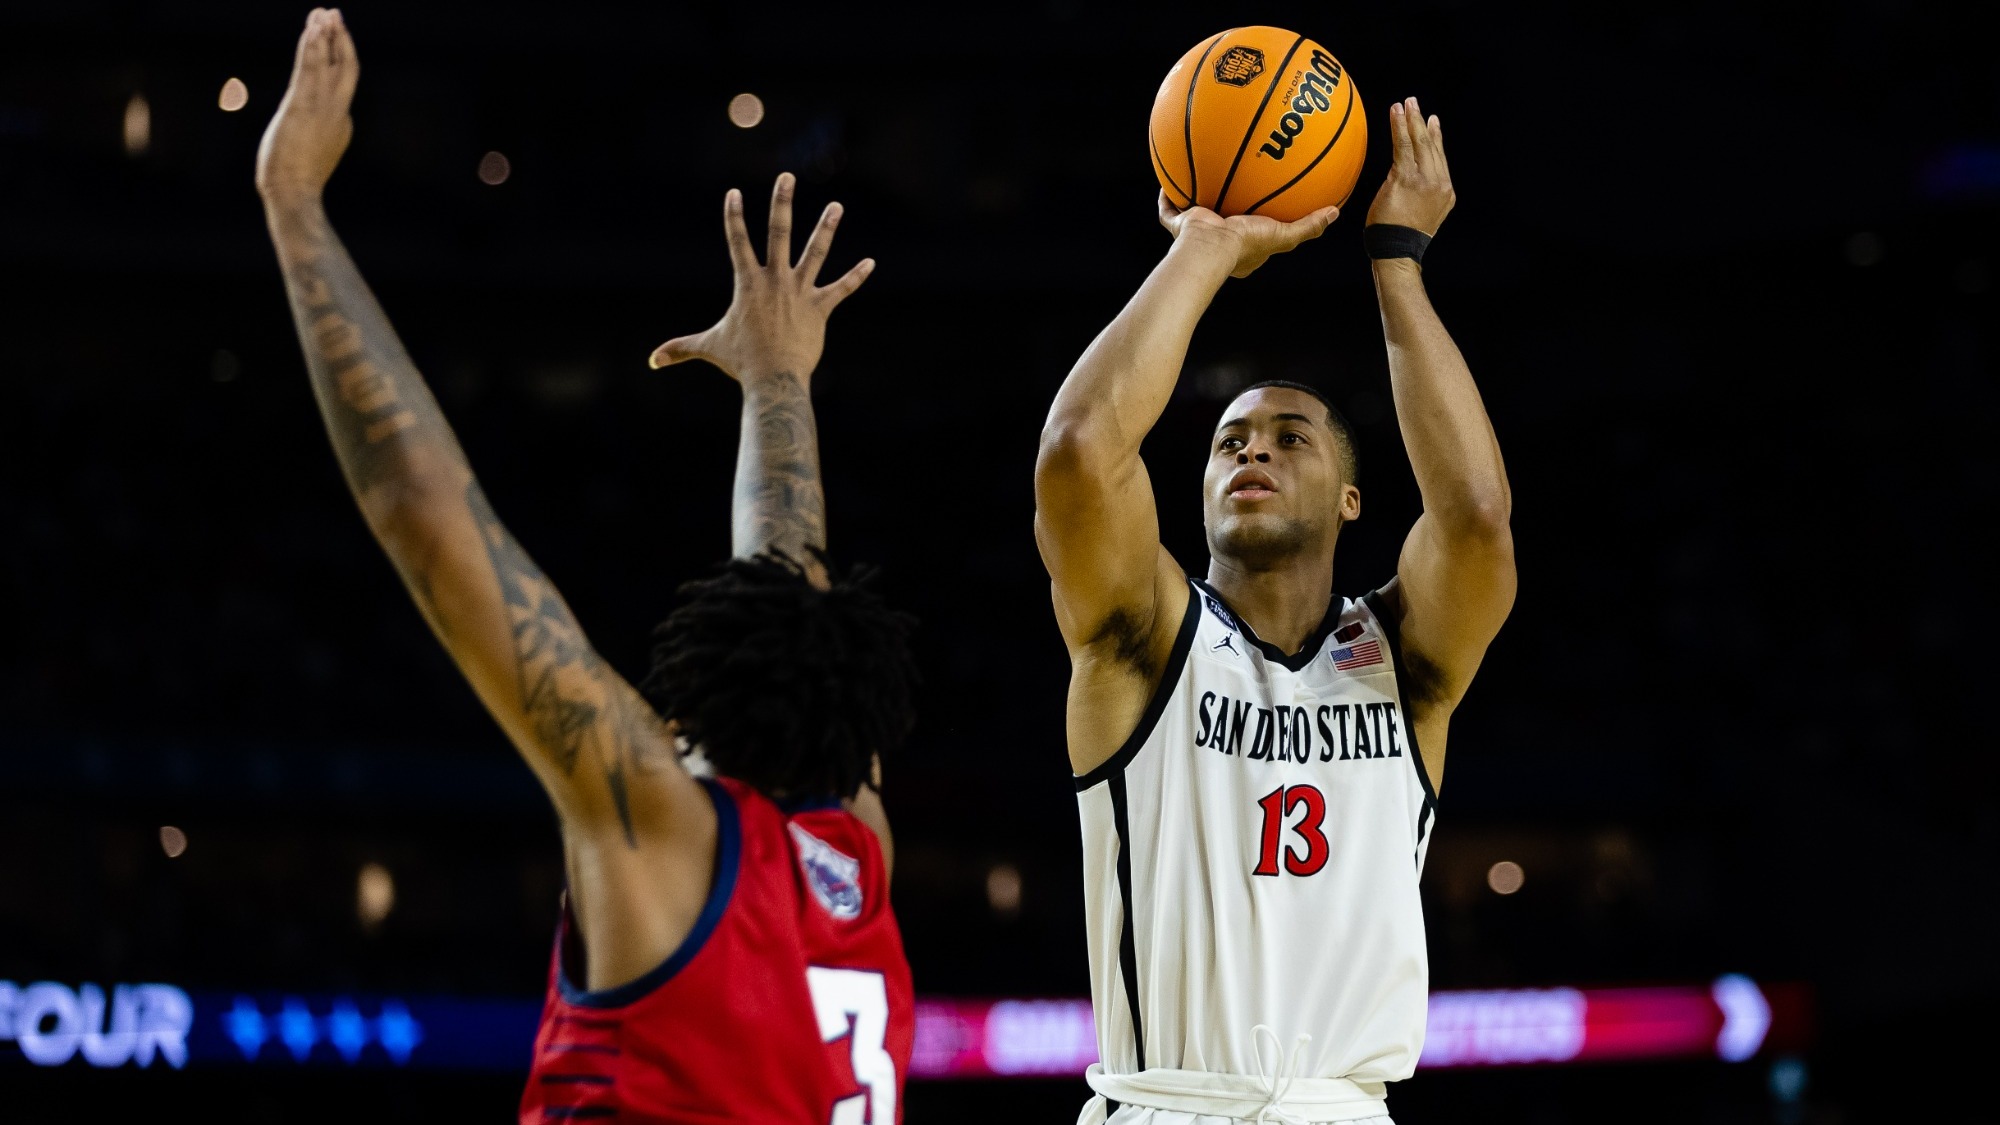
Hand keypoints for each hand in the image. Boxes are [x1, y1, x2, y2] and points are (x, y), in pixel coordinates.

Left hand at [256, 8, 357, 204]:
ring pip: (329, 63)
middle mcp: (337, 112)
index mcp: (341, 124)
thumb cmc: (296, 182)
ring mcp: (322, 109)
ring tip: (324, 12)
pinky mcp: (301, 106)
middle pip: (346, 68)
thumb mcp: (311, 154)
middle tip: (336, 15)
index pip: (341, 85)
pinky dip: (311, 48)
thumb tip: (305, 133)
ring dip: (326, 35)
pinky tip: (311, 29)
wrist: (294, 194)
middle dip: (342, 40)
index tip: (330, 36)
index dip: (336, 57)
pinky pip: (309, 70)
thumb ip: (314, 137)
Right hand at [649, 173, 874, 380]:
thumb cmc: (741, 362)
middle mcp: (775, 281)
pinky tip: (870, 263)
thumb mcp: (709, 348)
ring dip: (826, 228)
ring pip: (815, 253)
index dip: (733, 216)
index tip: (734, 192)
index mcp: (748, 284)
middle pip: (779, 233)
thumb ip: (680, 348)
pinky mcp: (820, 309)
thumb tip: (652, 361)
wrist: (774, 378)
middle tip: (786, 177)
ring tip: (837, 206)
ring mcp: (799, 292)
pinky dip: (856, 277)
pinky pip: (841, 289)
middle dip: (781, 203)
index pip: (737, 242)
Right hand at [1157, 192, 1337, 278]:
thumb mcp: (1285, 236)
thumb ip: (1309, 226)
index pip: (1253, 233)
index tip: (1264, 204)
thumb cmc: (1245, 245)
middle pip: (1224, 220)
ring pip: (1196, 214)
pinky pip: (1169, 210)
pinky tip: (1168, 179)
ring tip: (1201, 175)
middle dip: (1227, 206)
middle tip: (1234, 185)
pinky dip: (1167, 197)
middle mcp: (1218, 241)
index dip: (1258, 221)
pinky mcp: (1180, 225)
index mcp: (1242, 249)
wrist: (1209, 248)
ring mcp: (1197, 234)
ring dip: (1198, 198)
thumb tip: (1334, 213)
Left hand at [1365, 97, 1454, 234]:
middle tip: (1415, 103)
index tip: (1433, 121)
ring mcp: (1424, 180)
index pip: (1440, 158)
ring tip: (1405, 103)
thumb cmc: (1400, 236)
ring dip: (1411, 120)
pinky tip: (1396, 113)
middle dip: (1422, 122)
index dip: (1436, 138)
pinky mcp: (1406, 178)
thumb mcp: (1418, 213)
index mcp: (1446, 193)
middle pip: (1431, 146)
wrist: (1397, 250)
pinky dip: (1399, 127)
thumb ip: (1419, 192)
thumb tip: (1406, 178)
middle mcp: (1439, 183)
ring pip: (1418, 142)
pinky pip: (1403, 146)